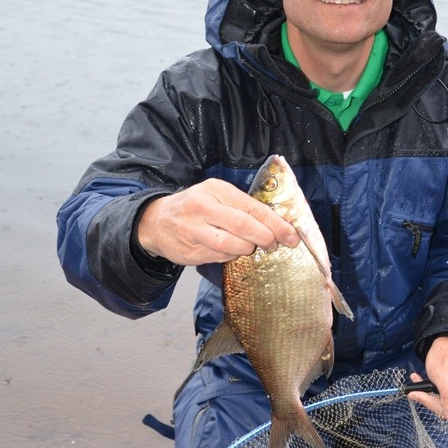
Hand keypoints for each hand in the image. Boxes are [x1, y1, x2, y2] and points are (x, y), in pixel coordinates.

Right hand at [136, 179, 299, 265]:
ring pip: (232, 246)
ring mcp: (194, 231)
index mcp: (215, 190)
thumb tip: (277, 224)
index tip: (291, 236)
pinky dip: (231, 255)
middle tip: (273, 245)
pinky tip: (230, 249)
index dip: (275, 224)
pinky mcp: (190, 252)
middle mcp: (203, 208)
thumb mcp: (216, 195)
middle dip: (265, 238)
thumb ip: (242, 206)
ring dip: (247, 249)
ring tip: (248, 246)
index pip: (252, 208)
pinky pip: (221, 257)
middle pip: (243, 227)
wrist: (156, 221)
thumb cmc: (195, 207)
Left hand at [407, 337, 447, 419]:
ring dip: (429, 397)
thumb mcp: (441, 373)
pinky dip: (432, 393)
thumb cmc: (444, 352)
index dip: (445, 411)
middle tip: (415, 391)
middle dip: (432, 402)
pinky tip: (421, 383)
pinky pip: (447, 399)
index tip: (425, 398)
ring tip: (416, 382)